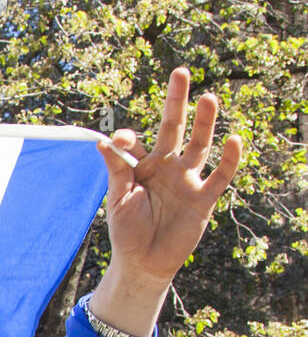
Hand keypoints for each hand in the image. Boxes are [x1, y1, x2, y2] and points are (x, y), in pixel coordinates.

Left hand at [89, 68, 241, 335]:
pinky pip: (220, 175)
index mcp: (142, 167)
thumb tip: (102, 141)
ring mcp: (187, 180)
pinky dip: (229, 159)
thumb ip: (116, 171)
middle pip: (174, 128)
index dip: (129, 139)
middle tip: (180, 72)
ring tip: (208, 97)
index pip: (138, 143)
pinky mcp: (203, 198)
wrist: (144, 263)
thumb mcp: (118, 200)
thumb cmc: (127, 231)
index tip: (120, 141)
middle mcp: (167, 167)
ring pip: (200, 145)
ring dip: (205, 122)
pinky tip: (233, 139)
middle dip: (177, 102)